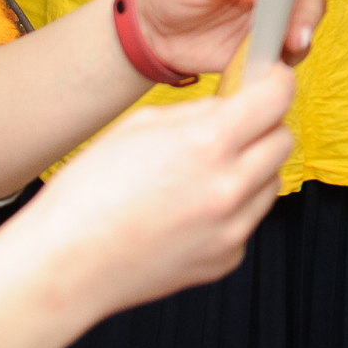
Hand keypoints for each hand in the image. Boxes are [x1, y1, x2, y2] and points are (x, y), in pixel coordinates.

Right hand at [1, 65, 297, 321]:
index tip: (272, 82)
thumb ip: (198, 111)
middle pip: (283, 141)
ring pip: (271, 182)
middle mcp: (228, 187)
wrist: (64, 265)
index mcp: (206, 144)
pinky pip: (247, 220)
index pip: (276, 98)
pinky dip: (231, 210)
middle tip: (234, 128)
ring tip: (201, 174)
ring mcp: (231, 228)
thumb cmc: (88, 196)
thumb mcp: (139, 126)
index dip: (277, 82)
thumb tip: (235, 103)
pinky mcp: (226, 258)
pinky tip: (189, 211)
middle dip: (264, 127)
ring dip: (250, 169)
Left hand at [131, 0, 347, 77]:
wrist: (150, 32)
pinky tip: (264, 66)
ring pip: (304, 28)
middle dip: (309, 16)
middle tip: (295, 36)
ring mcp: (270, 20)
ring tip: (279, 53)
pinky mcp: (260, 50)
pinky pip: (285, 57)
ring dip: (298, 41)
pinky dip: (281, 64)